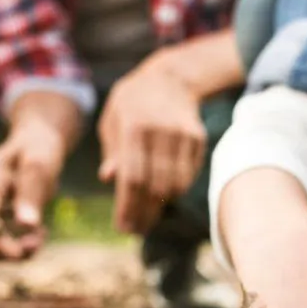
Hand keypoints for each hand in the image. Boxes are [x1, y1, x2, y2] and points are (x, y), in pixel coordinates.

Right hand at [0, 122, 69, 261]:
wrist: (37, 139)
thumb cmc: (39, 148)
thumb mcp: (40, 166)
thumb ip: (32, 194)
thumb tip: (27, 225)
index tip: (23, 252)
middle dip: (7, 249)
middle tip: (37, 244)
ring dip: (13, 248)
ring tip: (40, 238)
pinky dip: (18, 241)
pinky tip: (38, 232)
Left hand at [98, 64, 206, 234]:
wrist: (169, 78)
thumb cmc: (131, 104)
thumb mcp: (112, 121)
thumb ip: (112, 151)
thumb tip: (109, 179)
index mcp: (133, 127)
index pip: (132, 177)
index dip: (128, 206)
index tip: (123, 227)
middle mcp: (160, 131)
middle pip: (155, 186)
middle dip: (144, 214)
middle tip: (135, 230)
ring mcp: (182, 135)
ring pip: (175, 185)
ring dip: (160, 206)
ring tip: (148, 217)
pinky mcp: (198, 138)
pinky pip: (188, 175)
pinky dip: (175, 190)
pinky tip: (163, 196)